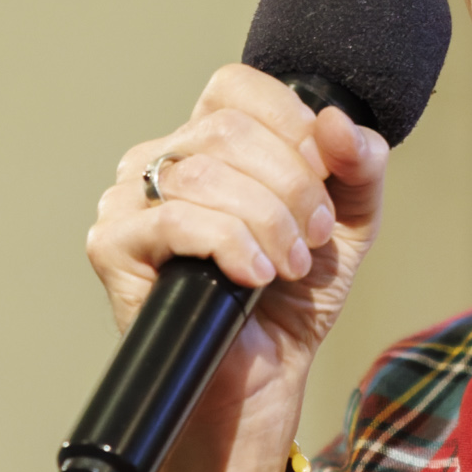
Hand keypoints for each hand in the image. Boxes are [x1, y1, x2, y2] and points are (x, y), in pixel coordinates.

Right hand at [86, 64, 387, 471]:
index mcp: (206, 142)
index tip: (323, 183)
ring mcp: (128, 202)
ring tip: (286, 268)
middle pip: (226, 129)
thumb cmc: (291, 303)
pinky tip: (251, 278)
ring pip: (204, 175)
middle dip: (290, 186)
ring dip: (266, 223)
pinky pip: (176, 220)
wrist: (259, 384)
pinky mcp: (112, 247)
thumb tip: (336, 121)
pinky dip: (230, 246)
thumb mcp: (346, 223)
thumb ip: (359, 165)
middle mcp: (159, 162)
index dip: (289, 125)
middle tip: (310, 240)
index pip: (236, 87)